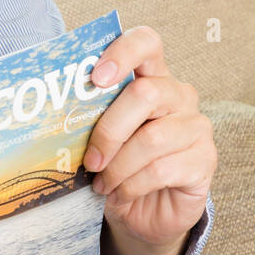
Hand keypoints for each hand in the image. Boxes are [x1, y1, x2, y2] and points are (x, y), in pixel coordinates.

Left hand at [84, 26, 215, 254]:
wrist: (144, 212)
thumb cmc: (114, 166)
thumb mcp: (96, 138)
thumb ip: (86, 117)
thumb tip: (49, 113)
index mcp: (149, 78)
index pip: (146, 42)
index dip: (122, 53)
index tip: (94, 78)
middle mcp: (178, 95)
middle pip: (144, 94)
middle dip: (108, 131)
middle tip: (89, 161)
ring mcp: (196, 126)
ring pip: (151, 139)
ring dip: (117, 167)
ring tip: (100, 184)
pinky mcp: (205, 159)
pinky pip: (161, 169)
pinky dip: (130, 186)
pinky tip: (118, 194)